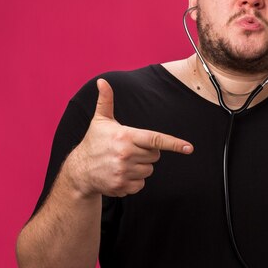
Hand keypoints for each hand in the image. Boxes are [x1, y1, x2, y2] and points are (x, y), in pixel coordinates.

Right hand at [66, 78, 193, 197]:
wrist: (79, 171)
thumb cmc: (93, 143)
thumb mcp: (100, 121)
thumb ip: (106, 101)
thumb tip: (103, 81)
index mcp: (125, 137)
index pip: (155, 139)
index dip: (174, 143)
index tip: (188, 148)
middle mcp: (126, 154)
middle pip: (155, 156)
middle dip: (146, 153)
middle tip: (129, 150)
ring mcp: (124, 172)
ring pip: (149, 170)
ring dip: (140, 167)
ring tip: (123, 162)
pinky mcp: (122, 186)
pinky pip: (141, 184)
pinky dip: (134, 181)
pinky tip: (120, 174)